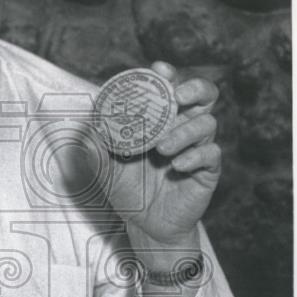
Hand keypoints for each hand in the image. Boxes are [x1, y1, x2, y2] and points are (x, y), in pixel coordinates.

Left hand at [95, 62, 220, 260]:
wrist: (145, 226)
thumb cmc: (128, 191)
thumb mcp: (105, 168)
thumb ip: (96, 146)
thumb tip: (85, 124)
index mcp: (161, 120)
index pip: (171, 88)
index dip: (168, 75)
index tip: (159, 70)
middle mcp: (183, 128)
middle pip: (204, 96)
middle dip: (194, 89)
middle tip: (177, 96)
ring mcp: (197, 148)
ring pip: (207, 123)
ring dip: (185, 131)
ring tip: (162, 149)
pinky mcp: (207, 171)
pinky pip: (211, 155)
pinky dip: (195, 157)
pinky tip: (176, 167)